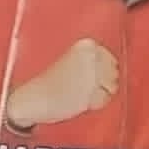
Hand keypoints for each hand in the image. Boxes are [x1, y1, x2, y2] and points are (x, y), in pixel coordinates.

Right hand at [4, 38, 120, 133]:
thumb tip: (113, 66)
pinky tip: (79, 101)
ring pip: (111, 87)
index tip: (83, 77)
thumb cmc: (50, 84)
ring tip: (79, 93)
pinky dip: (95, 103)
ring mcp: (93, 74)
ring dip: (98, 93)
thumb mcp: (72, 61)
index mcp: (86, 44)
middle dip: (102, 82)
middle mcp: (92, 56)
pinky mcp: (92, 91)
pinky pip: (104, 99)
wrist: (34, 99)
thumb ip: (92, 61)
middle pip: (113, 72)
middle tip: (80, 87)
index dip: (100, 71)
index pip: (109, 58)